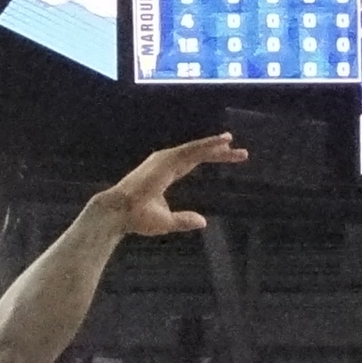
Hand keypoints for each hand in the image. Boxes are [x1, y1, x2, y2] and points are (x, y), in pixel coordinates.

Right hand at [90, 134, 242, 236]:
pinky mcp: (166, 161)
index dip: (212, 158)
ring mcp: (165, 160)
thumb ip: (184, 219)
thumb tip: (203, 222)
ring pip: (196, 149)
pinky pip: (191, 150)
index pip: (193, 162)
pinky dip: (207, 144)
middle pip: (198, 154)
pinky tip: (222, 142)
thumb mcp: (167, 221)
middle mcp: (166, 162)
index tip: (230, 157)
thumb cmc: (138, 218)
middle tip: (241, 153)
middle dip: (219, 152)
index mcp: (166, 172)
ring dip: (215, 145)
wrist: (120, 214)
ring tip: (232, 141)